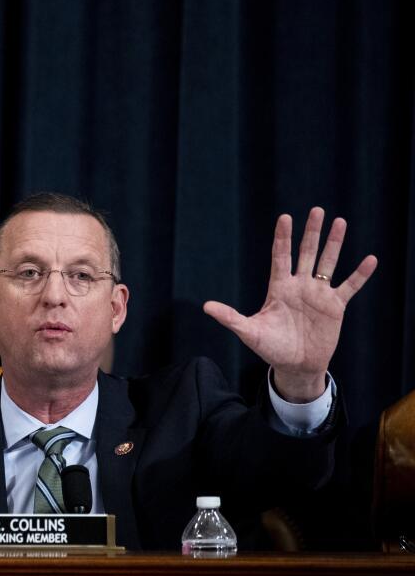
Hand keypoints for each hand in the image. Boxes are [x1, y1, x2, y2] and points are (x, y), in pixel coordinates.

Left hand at [202, 207, 376, 401]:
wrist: (295, 365)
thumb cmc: (270, 348)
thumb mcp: (249, 332)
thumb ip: (230, 317)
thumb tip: (206, 307)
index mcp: (279, 288)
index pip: (280, 256)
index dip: (283, 237)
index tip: (285, 217)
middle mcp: (299, 286)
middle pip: (306, 253)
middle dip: (311, 232)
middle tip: (317, 210)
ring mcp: (318, 294)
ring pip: (328, 263)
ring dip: (334, 244)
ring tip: (340, 222)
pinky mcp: (335, 306)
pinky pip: (350, 286)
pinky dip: (360, 274)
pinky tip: (370, 259)